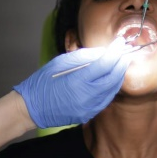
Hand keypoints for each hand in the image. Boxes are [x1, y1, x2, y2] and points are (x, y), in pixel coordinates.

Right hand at [13, 37, 132, 127]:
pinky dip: (111, 88)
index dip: (115, 52)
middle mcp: (86, 97)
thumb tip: (102, 51)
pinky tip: (110, 79)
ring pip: (112, 91)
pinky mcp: (87, 115)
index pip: (105, 64)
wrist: (31, 109)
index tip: (120, 42)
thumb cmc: (42, 83)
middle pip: (113, 78)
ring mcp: (88, 108)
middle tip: (125, 52)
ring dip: (118, 76)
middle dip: (121, 64)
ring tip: (120, 64)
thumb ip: (83, 57)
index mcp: (78, 81)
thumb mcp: (60, 63)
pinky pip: (105, 100)